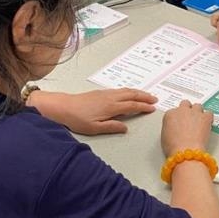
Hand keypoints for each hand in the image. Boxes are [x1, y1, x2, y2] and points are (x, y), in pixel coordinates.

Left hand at [28, 89, 156, 134]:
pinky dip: (129, 91)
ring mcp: (105, 93)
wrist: (63, 107)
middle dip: (144, 96)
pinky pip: (120, 90)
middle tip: (155, 99)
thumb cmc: (77, 119)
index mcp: (111, 107)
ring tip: (146, 95)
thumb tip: (125, 127)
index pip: (131, 106)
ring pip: (126, 90)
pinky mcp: (100, 92)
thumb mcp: (94, 128)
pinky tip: (129, 93)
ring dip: (138, 92)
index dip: (143, 107)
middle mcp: (110, 98)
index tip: (152, 108)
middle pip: (131, 95)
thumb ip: (111, 127)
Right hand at [161, 100, 212, 156]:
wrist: (185, 151)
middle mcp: (182, 110)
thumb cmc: (174, 147)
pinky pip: (209, 113)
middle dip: (188, 110)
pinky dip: (208, 117)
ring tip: (199, 121)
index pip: (174, 111)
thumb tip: (173, 128)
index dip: (178, 117)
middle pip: (185, 104)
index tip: (180, 122)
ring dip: (198, 112)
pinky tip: (207, 123)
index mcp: (170, 114)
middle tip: (189, 119)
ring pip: (198, 106)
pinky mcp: (205, 117)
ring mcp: (194, 112)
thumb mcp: (164, 136)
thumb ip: (169, 127)